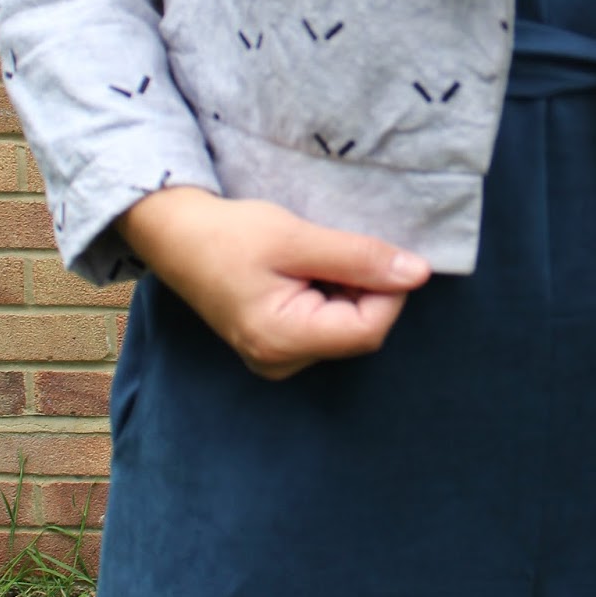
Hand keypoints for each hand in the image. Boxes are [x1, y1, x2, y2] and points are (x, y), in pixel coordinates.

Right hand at [116, 187, 432, 379]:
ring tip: (311, 256)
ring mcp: (278, 358)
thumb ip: (359, 257)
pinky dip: (330, 292)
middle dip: (364, 286)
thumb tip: (418, 272)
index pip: (370, 328)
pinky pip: (326, 324)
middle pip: (360, 329)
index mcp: (283, 342)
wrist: (177, 235)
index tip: (377, 251)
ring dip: (346, 287)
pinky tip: (305, 269)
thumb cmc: (229, 234)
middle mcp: (282, 362)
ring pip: (346, 325)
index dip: (388, 289)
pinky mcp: (277, 344)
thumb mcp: (296, 238)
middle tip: (332, 247)